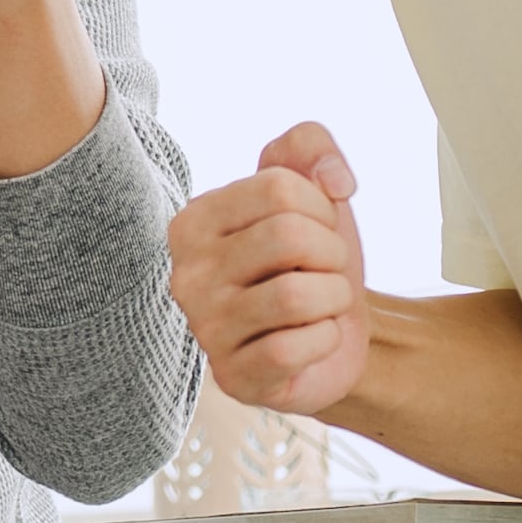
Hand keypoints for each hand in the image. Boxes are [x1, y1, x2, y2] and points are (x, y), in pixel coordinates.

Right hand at [168, 123, 370, 416]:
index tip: (315, 229)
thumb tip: (334, 179)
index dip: (321, 207)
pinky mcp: (234, 377)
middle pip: (290, 237)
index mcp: (194, 221)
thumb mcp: (312, 189)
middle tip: (323, 271)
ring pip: (297, 295)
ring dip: (333, 298)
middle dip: (331, 254)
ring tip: (320, 305)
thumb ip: (311, 146)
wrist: (333, 334)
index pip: (279, 187)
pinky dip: (326, 339)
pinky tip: (310, 341)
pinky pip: (298, 347)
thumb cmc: (313, 260)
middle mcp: (186, 274)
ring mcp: (205, 329)